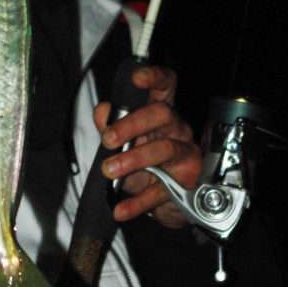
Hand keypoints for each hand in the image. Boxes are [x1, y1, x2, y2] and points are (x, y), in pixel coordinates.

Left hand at [93, 65, 201, 228]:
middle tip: (108, 140)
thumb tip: (103, 111)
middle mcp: (177, 130)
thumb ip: (110, 125)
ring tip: (109, 171)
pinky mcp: (185, 183)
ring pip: (164, 149)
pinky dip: (137, 202)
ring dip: (133, 160)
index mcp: (161, 114)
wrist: (166, 202)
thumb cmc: (146, 164)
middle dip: (132, 124)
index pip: (165, 86)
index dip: (154, 77)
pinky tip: (120, 209)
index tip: (137, 78)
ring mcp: (185, 155)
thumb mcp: (125, 144)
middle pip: (162, 114)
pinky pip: (161, 191)